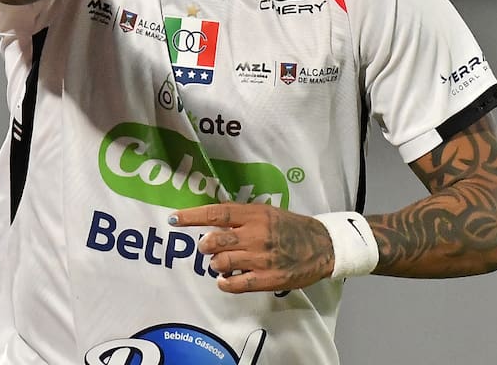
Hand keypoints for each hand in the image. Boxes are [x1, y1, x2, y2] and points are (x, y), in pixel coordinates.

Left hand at [170, 203, 333, 292]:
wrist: (322, 246)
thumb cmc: (290, 227)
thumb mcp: (266, 213)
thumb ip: (240, 218)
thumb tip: (211, 225)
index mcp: (254, 215)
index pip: (217, 213)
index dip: (192, 216)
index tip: (174, 219)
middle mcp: (256, 235)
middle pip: (215, 241)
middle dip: (205, 246)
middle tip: (207, 248)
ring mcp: (262, 258)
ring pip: (222, 263)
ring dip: (215, 264)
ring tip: (221, 263)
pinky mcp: (268, 279)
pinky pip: (236, 284)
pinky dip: (225, 283)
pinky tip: (225, 280)